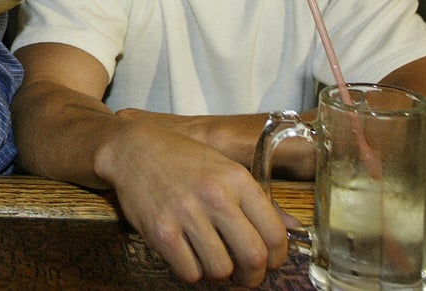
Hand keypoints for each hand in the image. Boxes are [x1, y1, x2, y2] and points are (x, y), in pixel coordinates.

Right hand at [102, 122, 288, 286]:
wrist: (133, 148)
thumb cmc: (182, 158)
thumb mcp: (225, 168)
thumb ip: (258, 199)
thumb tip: (293, 228)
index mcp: (237, 179)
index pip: (275, 234)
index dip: (276, 258)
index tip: (268, 262)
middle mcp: (215, 196)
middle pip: (253, 258)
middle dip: (252, 276)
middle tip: (243, 275)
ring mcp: (186, 214)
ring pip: (220, 270)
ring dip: (218, 273)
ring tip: (210, 259)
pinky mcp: (161, 230)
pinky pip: (189, 272)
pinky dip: (192, 272)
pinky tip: (188, 255)